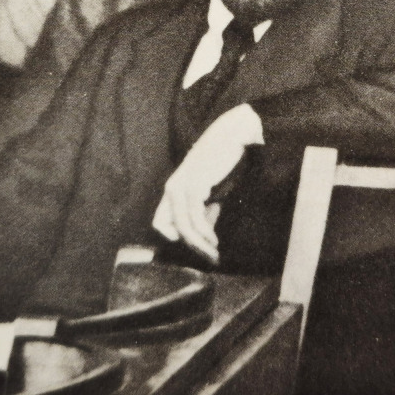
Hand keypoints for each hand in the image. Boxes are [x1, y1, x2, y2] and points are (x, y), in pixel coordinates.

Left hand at [152, 104, 263, 264]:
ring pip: (183, 226)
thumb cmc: (223, 162)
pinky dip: (205, 232)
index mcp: (173, 189)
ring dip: (199, 244)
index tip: (197, 246)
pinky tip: (214, 239)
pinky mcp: (194, 185)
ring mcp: (181, 186)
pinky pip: (195, 217)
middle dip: (190, 247)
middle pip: (170, 228)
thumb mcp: (212, 191)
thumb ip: (206, 210)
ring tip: (214, 252)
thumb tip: (206, 233)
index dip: (175, 237)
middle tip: (209, 258)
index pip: (160, 222)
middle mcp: (172, 188)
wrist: (233, 136)